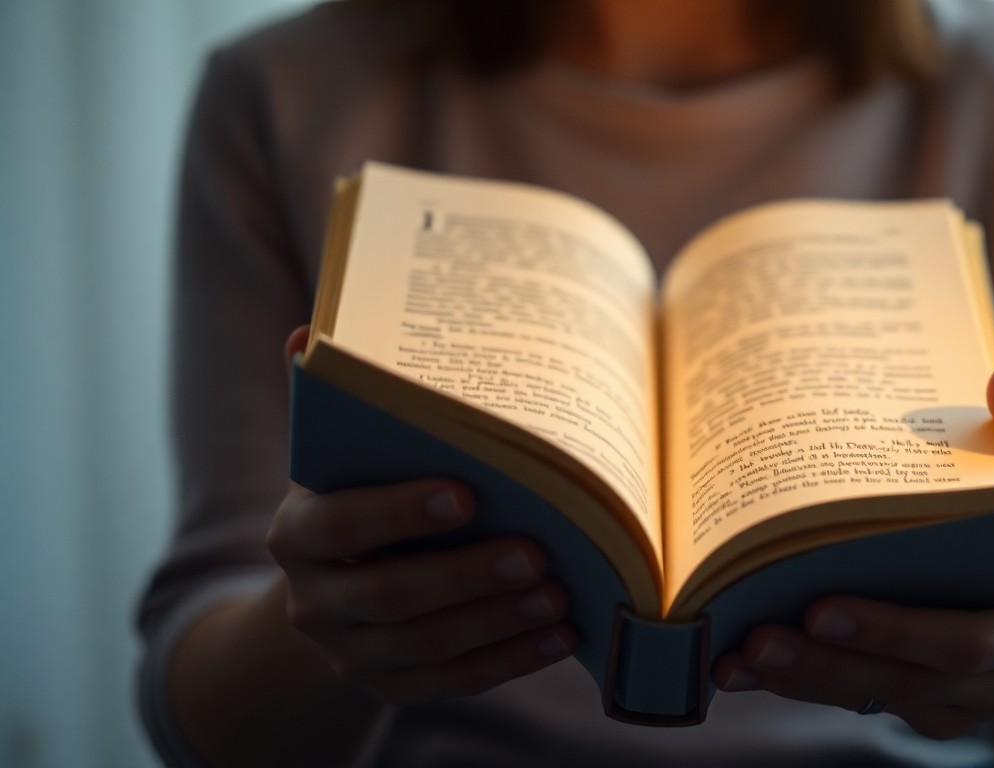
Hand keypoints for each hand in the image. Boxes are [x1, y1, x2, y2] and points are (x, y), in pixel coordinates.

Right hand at [267, 327, 575, 705]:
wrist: (335, 585)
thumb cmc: (360, 497)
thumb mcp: (341, 455)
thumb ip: (333, 403)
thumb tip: (305, 333)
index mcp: (298, 534)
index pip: (340, 525)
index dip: (399, 512)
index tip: (466, 493)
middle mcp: (314, 602)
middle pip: (389, 596)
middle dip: (465, 576)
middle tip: (537, 552)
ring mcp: (350, 653)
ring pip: (425, 647)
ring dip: (496, 621)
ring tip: (559, 593)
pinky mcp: (392, 687)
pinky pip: (454, 681)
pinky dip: (510, 660)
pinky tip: (561, 634)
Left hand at [714, 364, 993, 738]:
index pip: (972, 631)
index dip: (896, 630)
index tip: (820, 606)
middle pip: (921, 675)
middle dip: (836, 658)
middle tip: (759, 634)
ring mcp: (988, 693)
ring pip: (891, 696)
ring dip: (809, 679)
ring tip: (738, 655)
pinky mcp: (946, 709)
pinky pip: (874, 702)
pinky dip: (810, 686)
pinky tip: (748, 667)